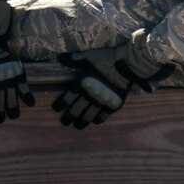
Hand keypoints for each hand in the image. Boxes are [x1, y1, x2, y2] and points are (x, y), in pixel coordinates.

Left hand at [52, 35, 175, 128]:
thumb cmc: (106, 59)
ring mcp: (102, 101)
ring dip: (82, 122)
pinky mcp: (113, 105)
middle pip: (77, 109)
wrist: (127, 65)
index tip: (56, 109)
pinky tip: (94, 122)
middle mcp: (90, 94)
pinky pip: (103, 115)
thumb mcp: (88, 56)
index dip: (61, 104)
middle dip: (69, 117)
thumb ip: (74, 59)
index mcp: (82, 83)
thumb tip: (60, 57)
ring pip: (89, 115)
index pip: (68, 97)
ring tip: (77, 126)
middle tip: (65, 122)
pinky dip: (98, 119)